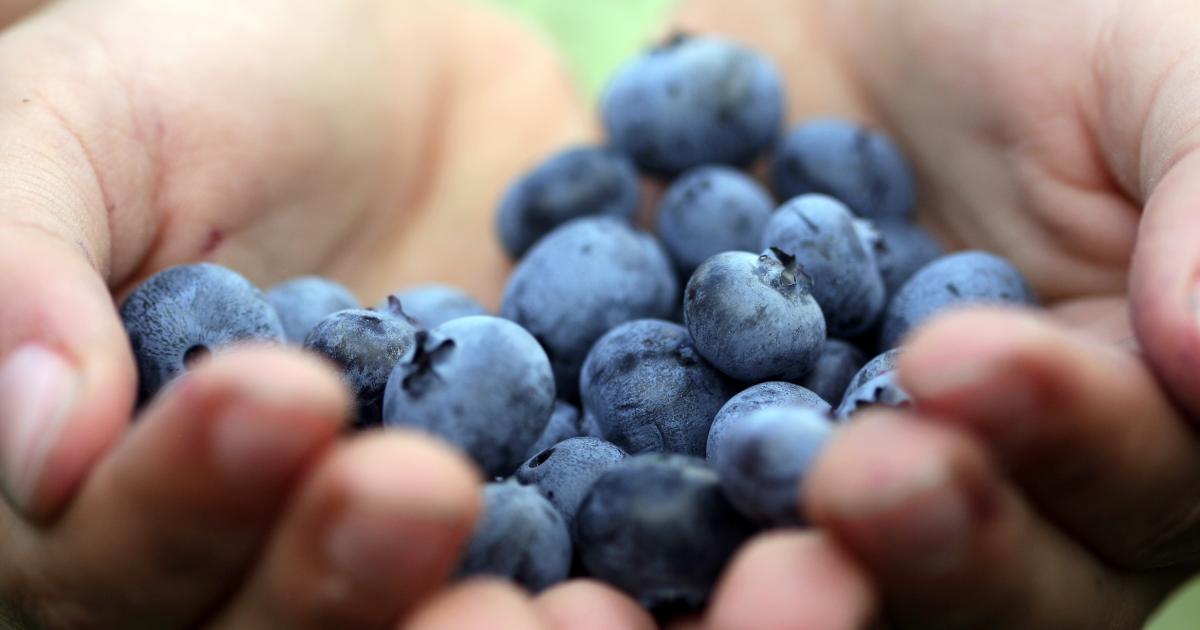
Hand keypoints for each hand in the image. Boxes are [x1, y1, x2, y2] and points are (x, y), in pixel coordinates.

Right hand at [0, 0, 593, 625]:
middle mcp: (251, 547)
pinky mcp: (536, 502)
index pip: (108, 559)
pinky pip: (572, 561)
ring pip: (422, 628)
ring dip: (485, 619)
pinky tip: (685, 558)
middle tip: (420, 487)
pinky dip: (621, 574)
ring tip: (562, 588)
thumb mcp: (76, 124)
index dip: (183, 500)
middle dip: (335, 576)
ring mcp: (396, 538)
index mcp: (109, 491)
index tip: (279, 397)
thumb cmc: (202, 74)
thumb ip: (25, 269)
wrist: (387, 51)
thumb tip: (33, 450)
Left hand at [672, 0, 1199, 626]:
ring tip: (733, 477)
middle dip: (926, 532)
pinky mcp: (701, 438)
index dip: (1060, 434)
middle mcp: (989, 477)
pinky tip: (566, 468)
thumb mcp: (1161, 66)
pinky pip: (663, 486)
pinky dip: (614, 484)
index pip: (1124, 476)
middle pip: (981, 575)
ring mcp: (832, 468)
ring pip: (820, 557)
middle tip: (856, 478)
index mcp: (1126, 413)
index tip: (968, 360)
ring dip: (775, 543)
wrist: (866, 1)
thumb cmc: (1045, 18)